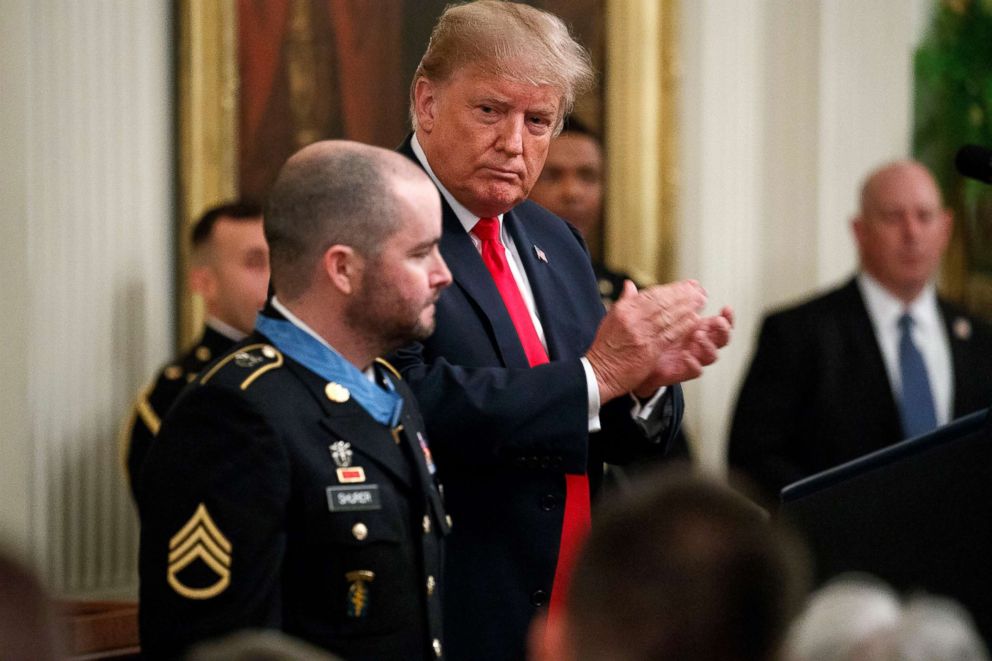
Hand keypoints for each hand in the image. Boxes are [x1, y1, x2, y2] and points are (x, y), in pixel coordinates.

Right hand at [586, 280, 705, 402]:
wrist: (599, 373)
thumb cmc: (606, 348)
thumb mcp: (611, 319)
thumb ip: (625, 301)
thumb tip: (629, 285)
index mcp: (624, 309)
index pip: (652, 294)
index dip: (672, 289)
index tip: (685, 285)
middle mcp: (632, 319)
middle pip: (663, 302)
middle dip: (683, 295)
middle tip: (698, 291)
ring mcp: (641, 334)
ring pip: (668, 316)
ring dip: (687, 308)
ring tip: (700, 302)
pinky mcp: (648, 350)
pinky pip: (669, 334)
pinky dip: (683, 326)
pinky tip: (694, 320)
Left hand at [633, 305, 733, 395]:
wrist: (642, 360)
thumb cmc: (655, 337)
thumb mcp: (656, 316)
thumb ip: (660, 300)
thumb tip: (644, 283)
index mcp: (698, 328)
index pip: (719, 322)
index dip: (727, 317)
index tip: (726, 308)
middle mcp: (699, 343)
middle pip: (722, 338)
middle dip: (723, 329)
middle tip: (718, 321)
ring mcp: (693, 357)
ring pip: (712, 354)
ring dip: (708, 344)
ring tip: (698, 335)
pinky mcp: (684, 370)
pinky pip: (696, 370)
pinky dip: (694, 363)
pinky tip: (686, 355)